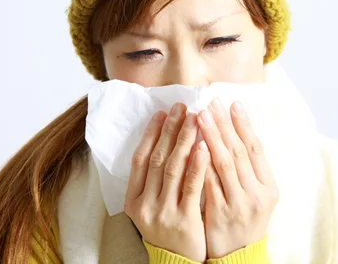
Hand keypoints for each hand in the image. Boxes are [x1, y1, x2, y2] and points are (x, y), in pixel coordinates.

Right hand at [124, 103, 210, 262]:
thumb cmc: (168, 230)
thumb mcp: (151, 208)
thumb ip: (153, 181)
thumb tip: (163, 140)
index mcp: (133, 200)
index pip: (140, 160)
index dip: (150, 135)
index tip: (161, 113)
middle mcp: (144, 205)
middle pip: (157, 159)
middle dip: (170, 130)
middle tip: (181, 107)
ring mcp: (163, 213)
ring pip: (173, 169)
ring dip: (184, 140)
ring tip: (195, 118)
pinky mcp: (183, 220)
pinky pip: (191, 186)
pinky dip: (197, 164)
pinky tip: (204, 146)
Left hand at [197, 98, 278, 258]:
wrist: (238, 255)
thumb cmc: (245, 219)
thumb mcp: (257, 195)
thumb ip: (249, 169)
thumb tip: (235, 131)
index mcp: (269, 187)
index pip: (255, 149)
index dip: (244, 124)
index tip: (233, 103)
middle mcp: (256, 195)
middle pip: (238, 152)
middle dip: (223, 125)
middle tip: (211, 103)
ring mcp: (238, 205)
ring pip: (223, 165)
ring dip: (210, 137)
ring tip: (200, 116)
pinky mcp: (219, 214)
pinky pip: (208, 183)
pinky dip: (200, 163)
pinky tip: (192, 146)